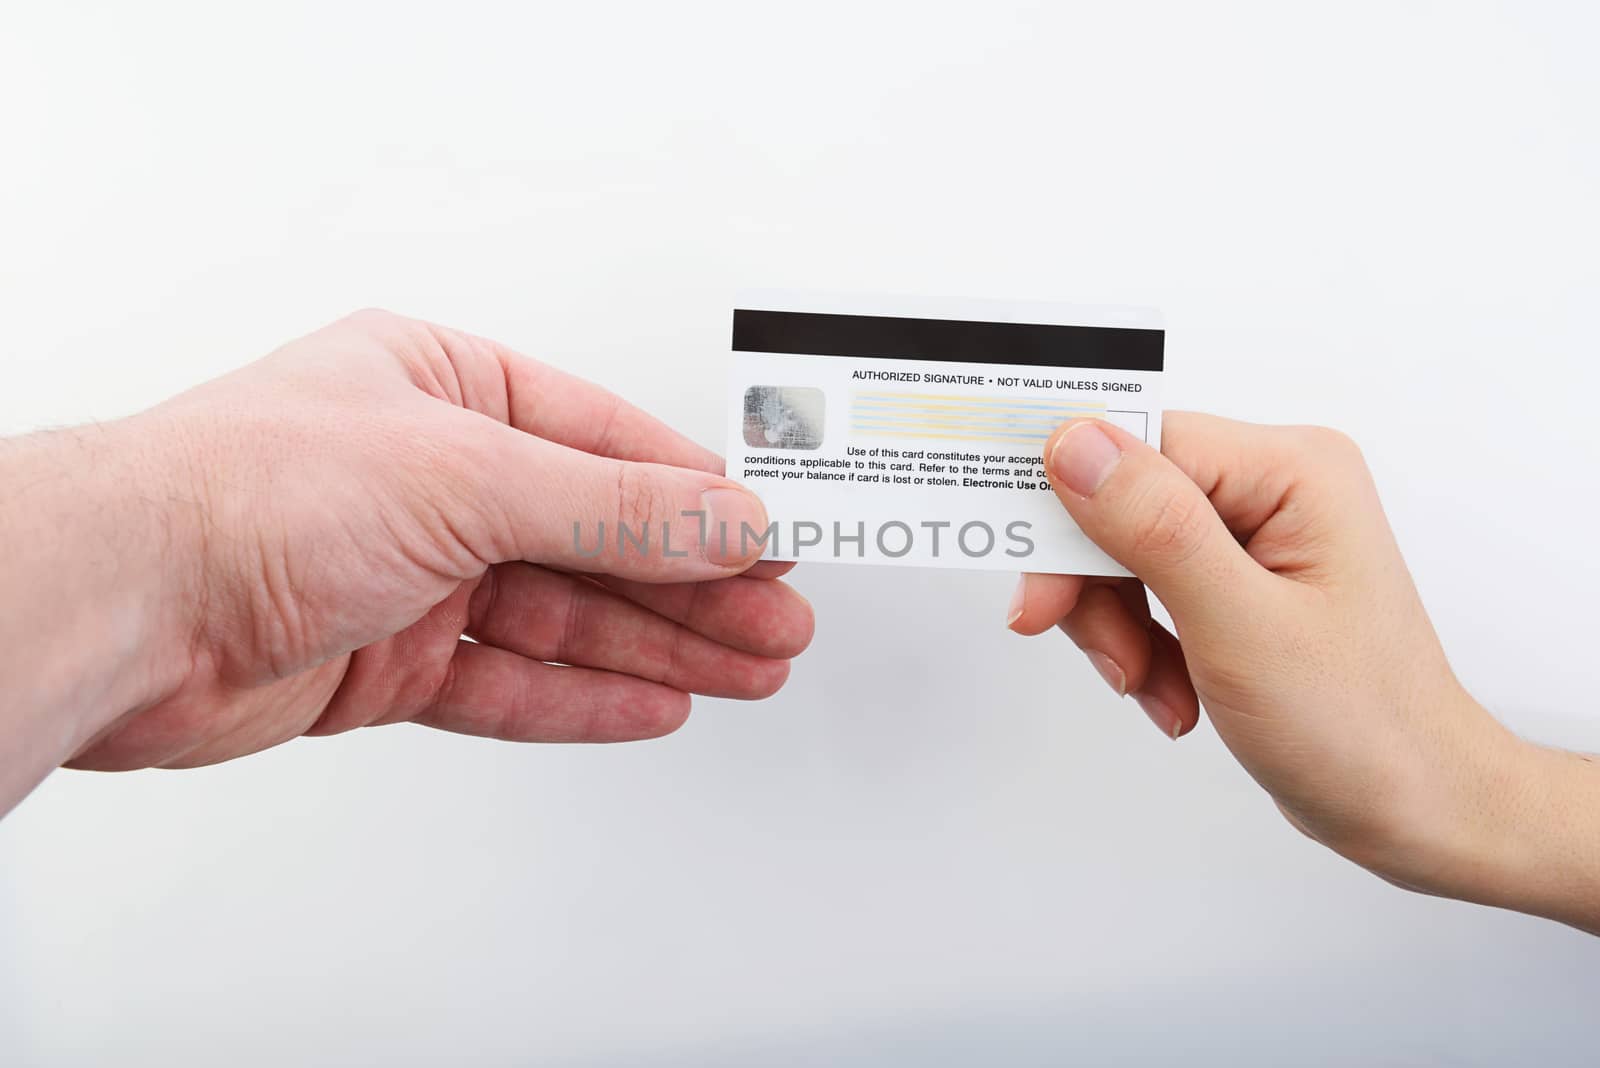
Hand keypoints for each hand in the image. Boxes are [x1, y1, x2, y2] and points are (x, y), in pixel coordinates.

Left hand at [55, 310, 811, 772]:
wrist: (125, 607)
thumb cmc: (246, 493)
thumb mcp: (466, 477)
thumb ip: (608, 507)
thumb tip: (720, 519)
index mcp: (446, 387)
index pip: (605, 443)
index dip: (695, 495)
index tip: (767, 536)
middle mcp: (431, 476)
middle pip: (595, 536)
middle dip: (692, 584)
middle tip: (776, 619)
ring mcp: (411, 571)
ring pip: (563, 615)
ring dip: (656, 645)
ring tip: (745, 667)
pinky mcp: (388, 659)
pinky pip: (510, 680)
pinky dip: (581, 694)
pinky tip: (651, 701)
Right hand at [1006, 413, 1598, 926]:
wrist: (1417, 808)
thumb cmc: (1363, 727)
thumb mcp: (1242, 627)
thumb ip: (1156, 528)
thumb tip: (1075, 443)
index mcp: (1292, 470)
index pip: (1142, 445)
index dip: (1073, 508)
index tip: (1034, 578)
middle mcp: (1275, 486)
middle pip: (1123, 500)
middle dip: (1098, 588)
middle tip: (1097, 652)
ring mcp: (1256, 535)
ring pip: (1124, 551)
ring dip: (1120, 630)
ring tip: (1155, 690)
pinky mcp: (1238, 581)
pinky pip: (1148, 590)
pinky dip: (1142, 647)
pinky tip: (1173, 696)